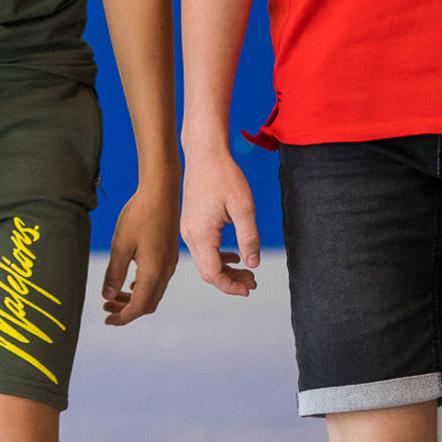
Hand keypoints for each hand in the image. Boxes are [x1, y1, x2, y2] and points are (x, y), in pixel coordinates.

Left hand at [101, 185, 179, 325]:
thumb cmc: (139, 214)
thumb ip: (114, 273)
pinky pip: (157, 281)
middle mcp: (165, 272)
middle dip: (127, 310)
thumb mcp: (120, 244)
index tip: (107, 320)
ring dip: (134, 299)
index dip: (122, 317)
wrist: (161, 192)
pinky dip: (142, 288)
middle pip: (148, 304)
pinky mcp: (169, 256)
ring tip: (113, 296)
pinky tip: (130, 283)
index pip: (139, 307)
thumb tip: (108, 297)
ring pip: (153, 293)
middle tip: (106, 309)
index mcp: (153, 273)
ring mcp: (169, 264)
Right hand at [181, 148, 259, 295]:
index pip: (213, 274)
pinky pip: (202, 249)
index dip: (231, 286)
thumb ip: (249, 238)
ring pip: (205, 261)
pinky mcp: (190, 222)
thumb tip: (253, 264)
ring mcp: (188, 228)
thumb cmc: (224, 176)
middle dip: (230, 281)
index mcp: (202, 234)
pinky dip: (218, 257)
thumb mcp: (243, 207)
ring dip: (225, 269)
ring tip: (248, 271)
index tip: (250, 288)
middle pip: (208, 271)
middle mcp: (190, 234)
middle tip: (253, 281)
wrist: (204, 153)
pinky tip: (234, 256)